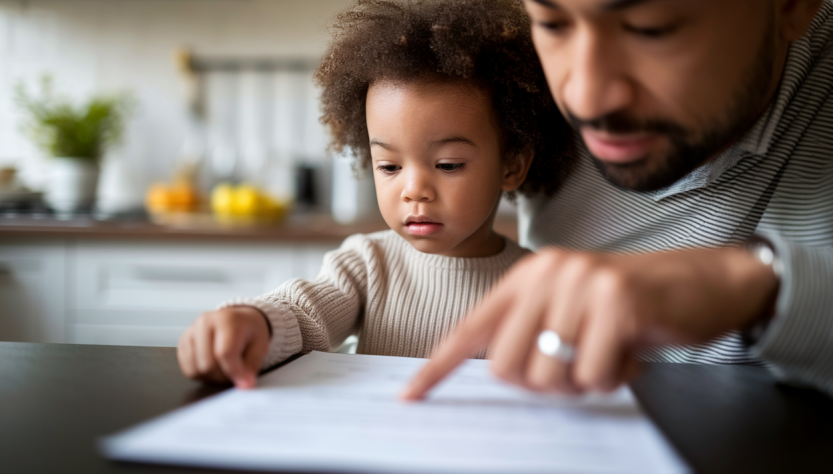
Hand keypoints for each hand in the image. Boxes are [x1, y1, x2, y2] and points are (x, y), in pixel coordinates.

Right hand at [177, 306, 270, 388]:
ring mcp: (191, 331)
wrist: (239, 321)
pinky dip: (200, 374)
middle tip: (234, 372)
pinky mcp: (183, 342)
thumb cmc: (250, 332)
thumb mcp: (260, 346)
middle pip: (207, 364)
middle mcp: (205, 322)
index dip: (234, 372)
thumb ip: (251, 367)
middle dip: (222, 376)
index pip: (224, 353)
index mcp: (227, 320)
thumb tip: (244, 385)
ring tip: (223, 367)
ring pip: (195, 369)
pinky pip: (187, 369)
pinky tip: (212, 365)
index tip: (244, 382)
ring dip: (211, 376)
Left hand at [402, 246, 777, 398]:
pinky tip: (632, 351)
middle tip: (578, 365)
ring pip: (550, 377)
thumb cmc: (631, 305)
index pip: (471, 329)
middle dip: (542, 383)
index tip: (412, 395)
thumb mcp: (572, 309)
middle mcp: (548, 273)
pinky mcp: (616, 302)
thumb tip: (503, 374)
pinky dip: (614, 377)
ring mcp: (581, 284)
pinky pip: (593, 375)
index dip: (439, 367)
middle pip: (508, 368)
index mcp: (529, 277)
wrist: (702, 281)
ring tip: (609, 352)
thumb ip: (534, 333)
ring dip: (583, 381)